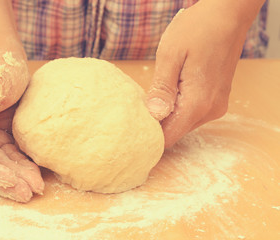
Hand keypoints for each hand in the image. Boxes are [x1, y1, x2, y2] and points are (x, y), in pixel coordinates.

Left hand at [147, 2, 252, 147]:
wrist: (227, 15)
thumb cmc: (198, 30)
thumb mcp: (171, 55)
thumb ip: (162, 88)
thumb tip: (153, 115)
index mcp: (197, 103)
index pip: (169, 137)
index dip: (149, 137)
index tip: (133, 129)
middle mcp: (210, 110)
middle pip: (176, 132)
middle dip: (156, 124)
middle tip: (139, 108)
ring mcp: (216, 106)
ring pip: (183, 123)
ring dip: (167, 114)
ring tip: (155, 95)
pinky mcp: (217, 99)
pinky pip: (192, 113)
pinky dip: (178, 108)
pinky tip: (170, 91)